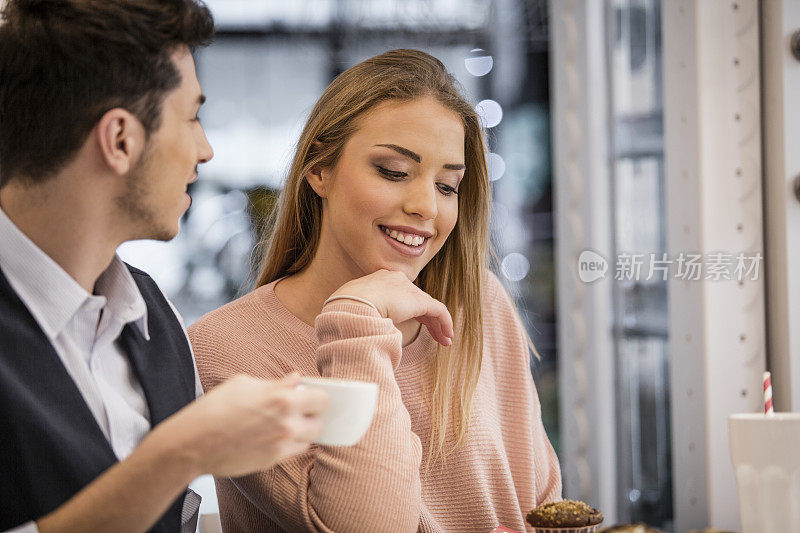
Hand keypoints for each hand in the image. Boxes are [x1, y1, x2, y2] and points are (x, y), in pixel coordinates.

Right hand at [155, 374, 328, 476]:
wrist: (193, 443)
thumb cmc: (214, 409)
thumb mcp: (243, 384)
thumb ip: (275, 383)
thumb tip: (295, 380)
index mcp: (282, 399)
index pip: (322, 399)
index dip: (317, 397)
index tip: (310, 396)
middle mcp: (287, 424)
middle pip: (320, 423)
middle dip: (312, 416)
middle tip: (298, 411)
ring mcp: (281, 446)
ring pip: (309, 440)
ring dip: (302, 432)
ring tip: (284, 425)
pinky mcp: (272, 461)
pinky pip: (294, 453)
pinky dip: (290, 445)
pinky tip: (274, 437)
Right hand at [328, 269, 454, 345]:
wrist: (349, 306)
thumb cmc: (344, 311)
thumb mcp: (351, 308)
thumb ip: (362, 312)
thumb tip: (361, 328)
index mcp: (379, 281)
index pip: (401, 295)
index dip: (410, 311)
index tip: (412, 325)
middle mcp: (396, 280)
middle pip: (418, 301)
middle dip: (428, 319)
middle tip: (436, 335)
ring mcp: (407, 289)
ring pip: (430, 307)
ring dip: (439, 325)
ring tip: (445, 340)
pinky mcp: (417, 300)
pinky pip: (438, 310)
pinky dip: (444, 323)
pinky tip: (447, 336)